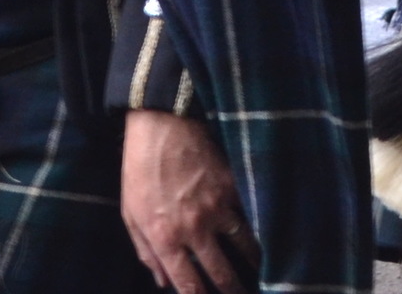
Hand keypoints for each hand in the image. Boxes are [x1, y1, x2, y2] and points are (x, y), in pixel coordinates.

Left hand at [122, 108, 255, 293]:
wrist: (162, 124)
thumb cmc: (140, 167)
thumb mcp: (130, 213)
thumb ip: (146, 251)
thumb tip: (161, 280)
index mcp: (166, 237)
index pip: (188, 283)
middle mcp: (194, 228)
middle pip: (221, 273)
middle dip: (234, 290)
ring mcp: (218, 207)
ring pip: (246, 247)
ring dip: (256, 263)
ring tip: (265, 272)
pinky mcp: (234, 185)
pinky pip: (252, 214)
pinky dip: (261, 227)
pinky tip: (271, 235)